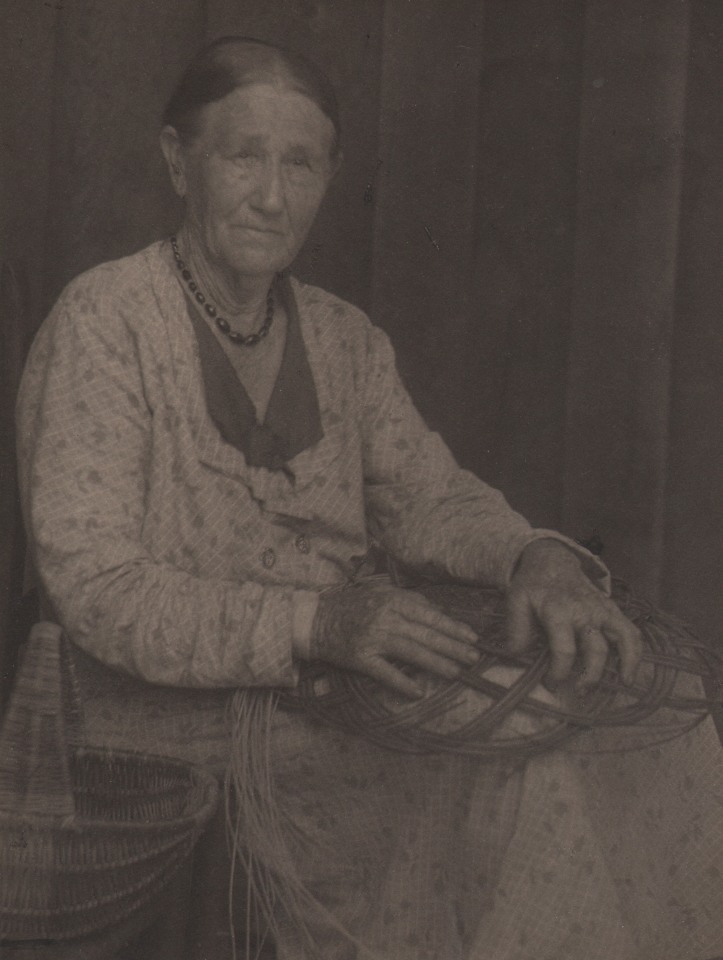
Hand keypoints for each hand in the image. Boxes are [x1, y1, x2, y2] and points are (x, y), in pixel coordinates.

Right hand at [310, 580, 480, 697]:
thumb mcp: (380, 594)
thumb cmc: (352, 606)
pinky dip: (402, 682)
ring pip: (411, 652)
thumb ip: (409, 601)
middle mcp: (384, 618)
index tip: (472, 637)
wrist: (315, 620)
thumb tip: (438, 613)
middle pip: (425, 634)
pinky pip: (384, 672)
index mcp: (392, 600)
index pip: (430, 615)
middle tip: (474, 657)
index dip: (452, 627)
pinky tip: (418, 691)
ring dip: (436, 663)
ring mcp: (372, 639)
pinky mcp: (360, 658)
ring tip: (456, 672)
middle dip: (453, 646)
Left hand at [506, 539, 642, 690]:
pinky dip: (636, 651)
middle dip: (590, 676)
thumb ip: (516, 628)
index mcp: (558, 611)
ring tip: (622, 684)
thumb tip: (516, 655)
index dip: (558, 672)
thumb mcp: (516, 601)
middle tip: (579, 693)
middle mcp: (585, 611)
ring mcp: (602, 610)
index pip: (564, 649)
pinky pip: (632, 630)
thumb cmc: (533, 586)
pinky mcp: (613, 610)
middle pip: (596, 649)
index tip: (550, 684)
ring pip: (623, 637)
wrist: (552, 560)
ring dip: (626, 663)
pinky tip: (631, 670)